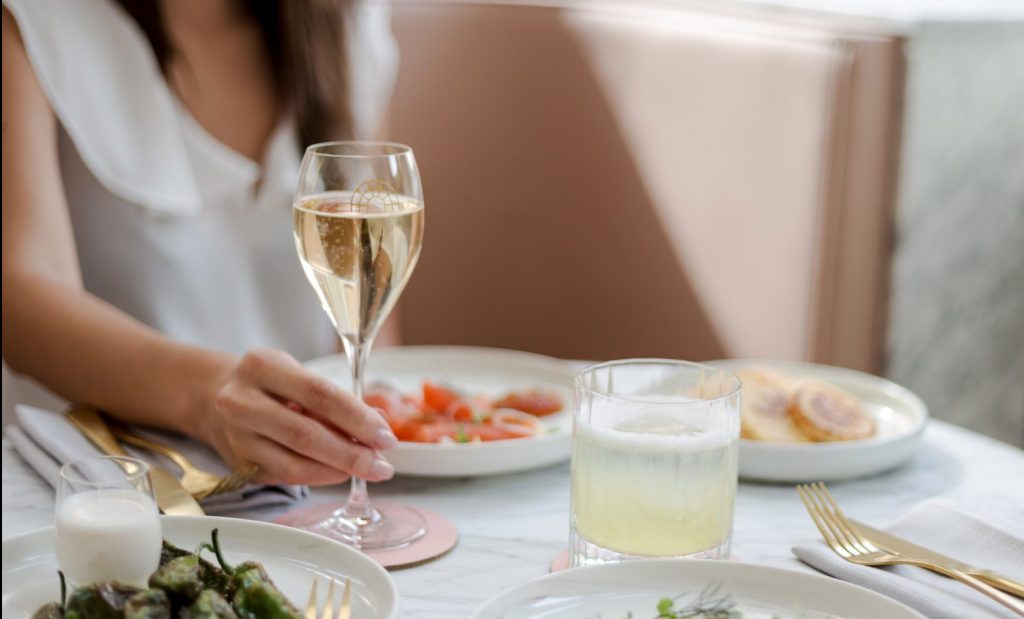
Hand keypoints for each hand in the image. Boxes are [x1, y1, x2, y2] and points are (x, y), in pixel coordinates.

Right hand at [198, 348, 397, 485]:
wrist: (209, 396)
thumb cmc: (268, 384)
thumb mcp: (297, 374)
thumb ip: (335, 398)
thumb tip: (380, 424)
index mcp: (263, 366)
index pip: (318, 394)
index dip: (357, 418)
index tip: (386, 436)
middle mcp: (241, 401)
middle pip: (305, 435)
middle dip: (352, 454)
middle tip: (383, 465)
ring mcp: (236, 437)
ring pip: (294, 464)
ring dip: (338, 472)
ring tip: (369, 470)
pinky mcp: (238, 465)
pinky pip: (285, 477)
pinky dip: (319, 477)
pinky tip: (340, 472)